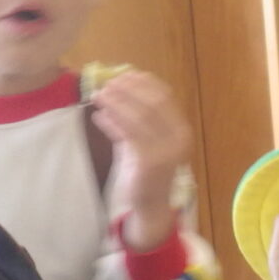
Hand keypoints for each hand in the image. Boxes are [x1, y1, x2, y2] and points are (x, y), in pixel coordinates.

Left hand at [89, 69, 191, 251]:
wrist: (150, 204)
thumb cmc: (146, 169)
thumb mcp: (146, 138)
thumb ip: (137, 115)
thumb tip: (119, 85)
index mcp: (181, 129)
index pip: (164, 95)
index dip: (143, 82)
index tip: (123, 75)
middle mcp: (179, 138)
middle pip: (151, 102)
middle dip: (127, 90)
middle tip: (106, 85)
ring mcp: (165, 151)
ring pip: (138, 116)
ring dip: (115, 102)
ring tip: (98, 97)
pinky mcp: (148, 162)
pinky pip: (126, 134)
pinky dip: (110, 122)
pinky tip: (98, 117)